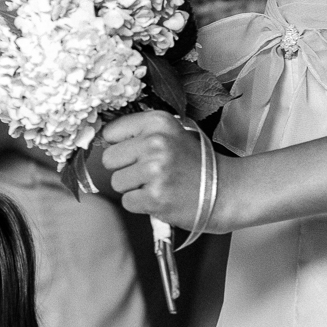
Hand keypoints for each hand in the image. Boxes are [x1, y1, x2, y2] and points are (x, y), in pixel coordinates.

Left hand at [99, 111, 201, 227]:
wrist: (225, 191)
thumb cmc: (195, 164)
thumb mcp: (172, 134)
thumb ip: (140, 132)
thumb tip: (101, 138)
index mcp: (158, 122)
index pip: (111, 132)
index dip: (120, 146)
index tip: (135, 153)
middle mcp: (156, 142)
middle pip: (109, 159)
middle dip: (125, 169)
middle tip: (150, 173)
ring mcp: (155, 170)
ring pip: (117, 182)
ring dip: (134, 188)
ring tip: (158, 185)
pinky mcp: (156, 197)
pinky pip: (127, 202)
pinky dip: (142, 205)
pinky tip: (161, 198)